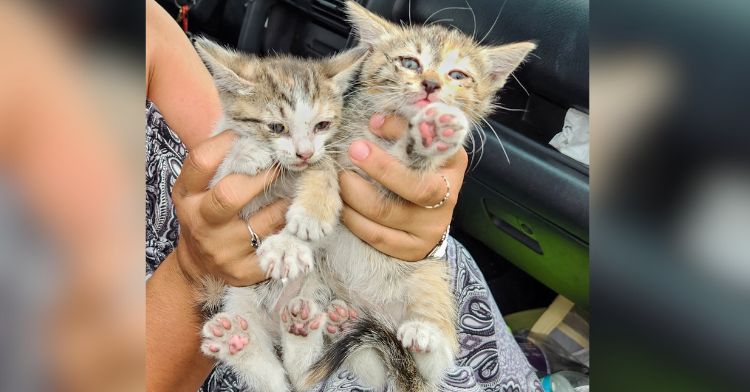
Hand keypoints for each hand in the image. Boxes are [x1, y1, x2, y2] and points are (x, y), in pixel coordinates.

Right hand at [171, 131, 288, 285]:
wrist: (199, 266)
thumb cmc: (205, 215)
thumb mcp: (197, 190)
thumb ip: (217, 164)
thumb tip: (246, 126)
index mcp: (186, 196)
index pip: (200, 162)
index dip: (225, 143)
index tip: (246, 133)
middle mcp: (201, 222)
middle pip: (231, 194)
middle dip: (263, 177)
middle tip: (282, 165)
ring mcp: (222, 249)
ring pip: (263, 222)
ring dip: (284, 204)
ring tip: (296, 192)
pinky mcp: (243, 270)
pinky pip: (275, 246)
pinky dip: (289, 231)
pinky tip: (295, 222)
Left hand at [339, 114, 467, 260]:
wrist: (427, 219)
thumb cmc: (416, 172)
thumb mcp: (418, 149)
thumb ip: (403, 132)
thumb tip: (376, 122)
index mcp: (452, 165)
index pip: (433, 148)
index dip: (403, 134)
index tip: (374, 123)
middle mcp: (447, 198)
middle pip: (417, 188)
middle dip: (381, 167)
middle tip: (353, 150)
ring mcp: (430, 228)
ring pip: (387, 213)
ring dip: (356, 194)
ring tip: (341, 178)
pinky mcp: (411, 250)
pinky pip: (375, 235)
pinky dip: (353, 218)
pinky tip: (342, 204)